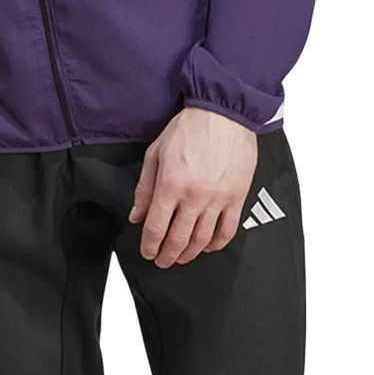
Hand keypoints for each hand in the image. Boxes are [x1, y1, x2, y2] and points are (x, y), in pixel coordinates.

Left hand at [128, 106, 257, 267]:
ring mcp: (218, 198)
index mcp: (171, 183)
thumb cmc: (187, 129)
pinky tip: (206, 246)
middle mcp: (194, 195)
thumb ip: (145, 187)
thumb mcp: (156, 152)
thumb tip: (136, 216)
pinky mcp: (237, 197)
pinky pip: (227, 231)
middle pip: (178, 240)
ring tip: (181, 257)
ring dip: (189, 254)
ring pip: (202, 240)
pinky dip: (215, 245)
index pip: (156, 227)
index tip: (147, 252)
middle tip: (162, 261)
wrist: (223, 113)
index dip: (149, 246)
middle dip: (167, 256)